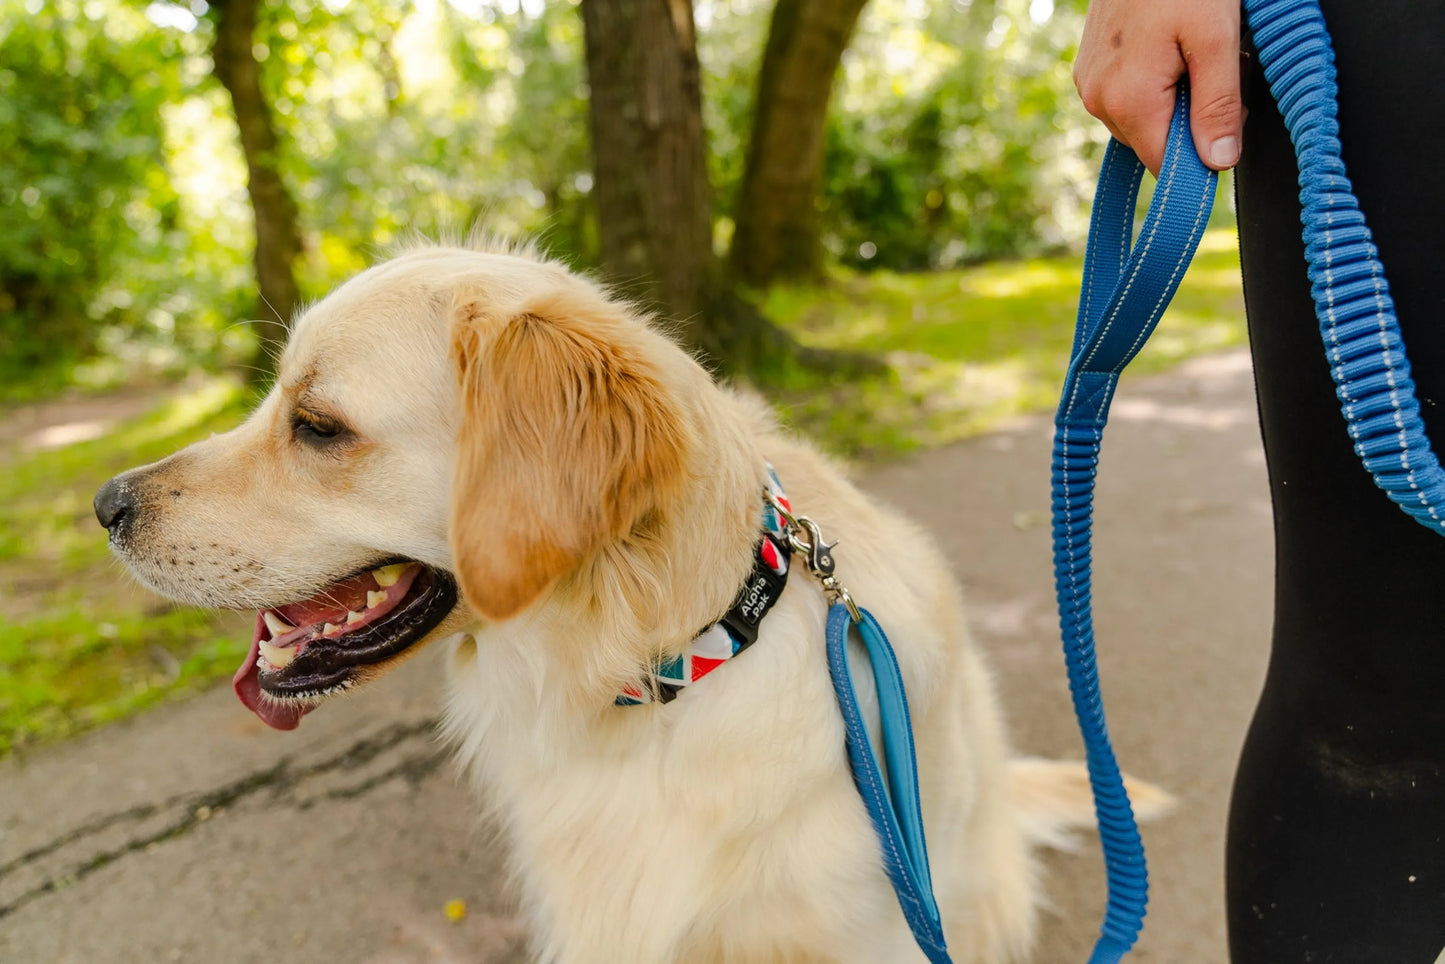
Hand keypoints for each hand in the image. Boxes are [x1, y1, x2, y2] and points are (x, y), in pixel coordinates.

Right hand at [1074, 0, 1242, 174]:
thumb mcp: (1216, 38)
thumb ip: (1217, 105)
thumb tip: (1219, 162)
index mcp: (1128, 100)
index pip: (1166, 164)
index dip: (1203, 155)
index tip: (1230, 121)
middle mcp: (1098, 101)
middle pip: (1154, 144)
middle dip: (1191, 121)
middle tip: (1216, 71)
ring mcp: (1088, 85)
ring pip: (1142, 122)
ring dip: (1173, 102)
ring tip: (1190, 55)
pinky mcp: (1088, 71)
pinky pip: (1127, 99)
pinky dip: (1154, 86)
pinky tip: (1168, 51)